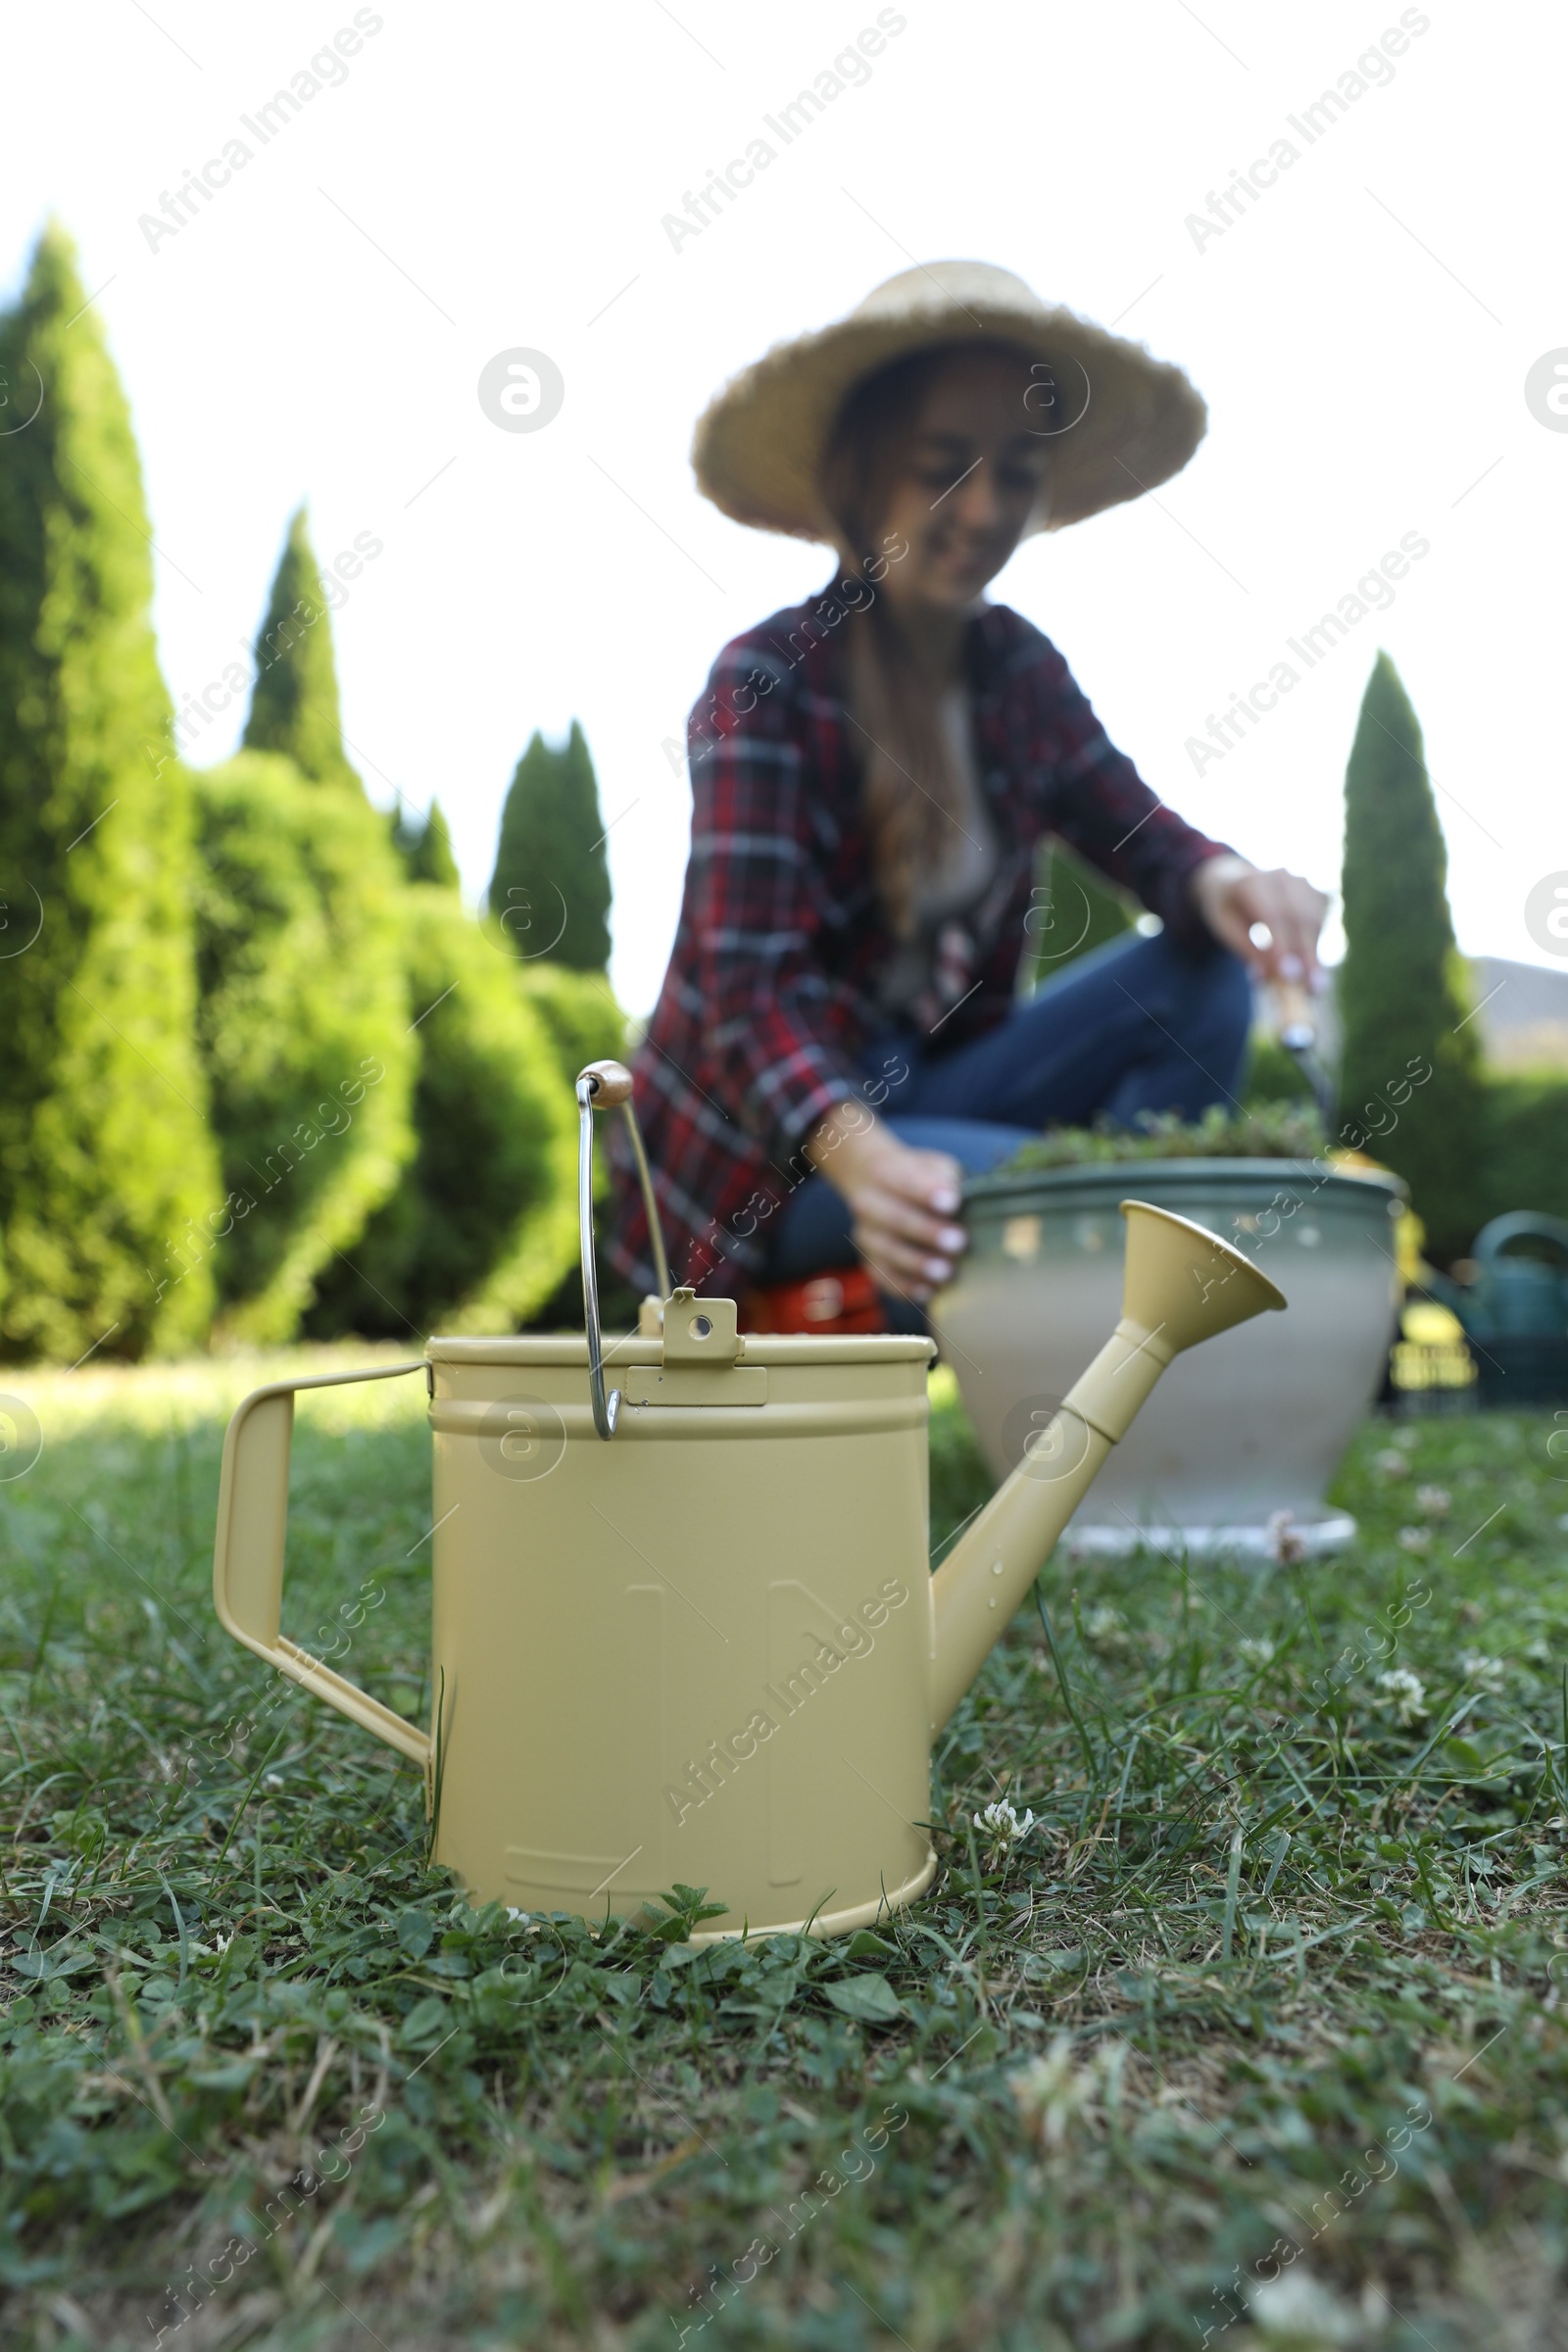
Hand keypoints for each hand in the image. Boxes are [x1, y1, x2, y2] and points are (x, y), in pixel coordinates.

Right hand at [806, 1105, 965, 1301]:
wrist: (875, 1185)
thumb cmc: (918, 1177)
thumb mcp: (934, 1165)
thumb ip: (946, 1179)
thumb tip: (963, 1201)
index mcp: (884, 1172)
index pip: (906, 1181)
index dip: (928, 1193)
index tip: (951, 1203)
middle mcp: (868, 1203)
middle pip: (895, 1219)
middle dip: (926, 1232)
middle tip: (958, 1242)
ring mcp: (865, 1234)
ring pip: (887, 1251)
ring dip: (917, 1264)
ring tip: (945, 1273)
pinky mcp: (868, 1260)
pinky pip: (882, 1276)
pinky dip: (904, 1287)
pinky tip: (927, 1291)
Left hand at [1190, 854, 1329, 986]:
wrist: (1236, 882)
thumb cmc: (1228, 911)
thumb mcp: (1226, 931)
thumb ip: (1249, 950)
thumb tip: (1272, 976)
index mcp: (1251, 882)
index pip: (1272, 915)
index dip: (1283, 946)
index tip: (1289, 976)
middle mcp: (1281, 877)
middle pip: (1300, 918)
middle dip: (1306, 956)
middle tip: (1312, 989)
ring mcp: (1303, 883)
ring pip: (1315, 922)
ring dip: (1315, 954)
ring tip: (1313, 987)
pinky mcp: (1317, 893)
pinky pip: (1322, 923)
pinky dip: (1317, 946)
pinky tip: (1306, 961)